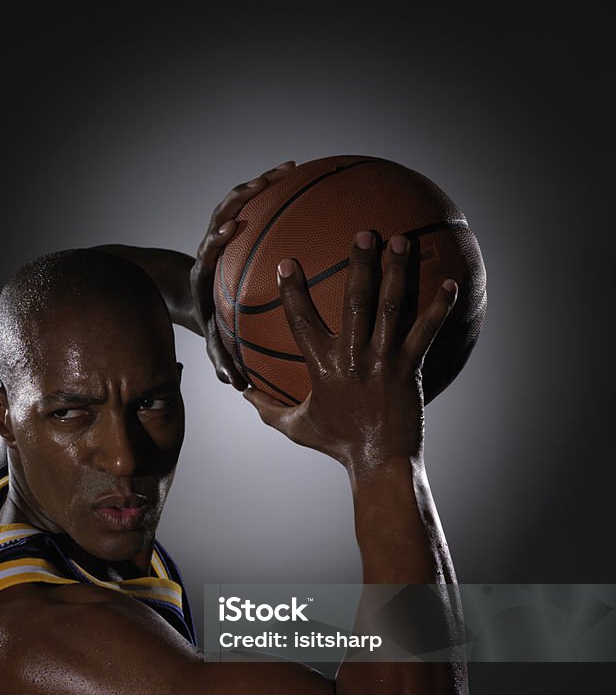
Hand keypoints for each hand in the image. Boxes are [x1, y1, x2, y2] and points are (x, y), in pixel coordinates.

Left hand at [190, 161, 295, 388]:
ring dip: (261, 183)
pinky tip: (298, 177)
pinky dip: (274, 188)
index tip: (229, 231)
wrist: (195, 296)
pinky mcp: (239, 223)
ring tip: (288, 168)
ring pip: (239, 199)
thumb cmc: (209, 320)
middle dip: (241, 197)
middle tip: (262, 185)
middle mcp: (212, 246)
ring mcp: (225, 231)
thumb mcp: (213, 340)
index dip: (216, 239)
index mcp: (205, 271)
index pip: (207, 249)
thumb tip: (234, 383)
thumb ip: (221, 358)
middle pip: (222, 212)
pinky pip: (256, 202)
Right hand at [243, 232, 457, 475]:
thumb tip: (244, 396)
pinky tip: (450, 284)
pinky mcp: (409, 367)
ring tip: (402, 240)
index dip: (292, 290)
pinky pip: (426, 331)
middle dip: (360, 263)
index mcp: (322, 366)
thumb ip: (268, 409)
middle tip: (365, 233)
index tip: (286, 262)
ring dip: (397, 271)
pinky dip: (439, 307)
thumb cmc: (338, 444)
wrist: (380, 462)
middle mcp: (353, 356)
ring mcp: (384, 360)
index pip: (301, 320)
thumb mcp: (297, 427)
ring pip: (391, 307)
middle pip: (355, 301)